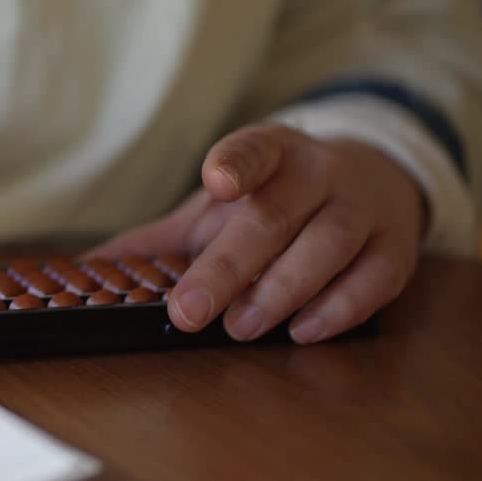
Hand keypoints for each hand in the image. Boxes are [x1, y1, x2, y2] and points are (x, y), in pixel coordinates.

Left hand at [86, 123, 425, 342]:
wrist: (369, 182)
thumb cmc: (273, 201)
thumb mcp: (216, 209)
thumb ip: (157, 241)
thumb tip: (85, 273)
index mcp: (270, 153)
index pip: (253, 149)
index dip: (236, 163)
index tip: (214, 182)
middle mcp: (319, 173)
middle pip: (273, 216)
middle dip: (228, 268)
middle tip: (188, 312)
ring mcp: (362, 208)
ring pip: (326, 245)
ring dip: (281, 291)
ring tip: (241, 327)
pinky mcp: (396, 247)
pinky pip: (373, 279)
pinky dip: (339, 308)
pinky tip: (303, 331)